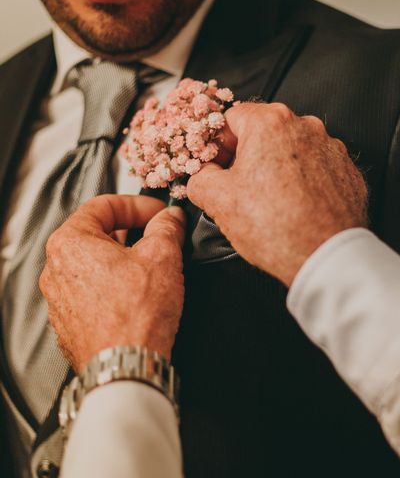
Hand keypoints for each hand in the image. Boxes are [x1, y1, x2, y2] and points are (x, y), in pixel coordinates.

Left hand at [39, 195, 185, 370]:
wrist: (125, 365)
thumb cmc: (135, 315)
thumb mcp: (163, 256)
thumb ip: (167, 227)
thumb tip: (170, 219)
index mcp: (70, 242)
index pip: (104, 205)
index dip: (139, 205)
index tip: (160, 213)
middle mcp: (56, 269)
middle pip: (98, 234)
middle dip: (134, 232)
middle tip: (161, 237)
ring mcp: (61, 298)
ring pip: (96, 264)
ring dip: (126, 259)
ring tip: (155, 267)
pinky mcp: (71, 322)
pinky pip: (94, 291)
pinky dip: (117, 285)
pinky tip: (141, 294)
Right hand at [187, 102, 367, 286]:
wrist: (326, 256)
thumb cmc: (279, 229)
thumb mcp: (217, 200)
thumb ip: (200, 177)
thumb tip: (203, 175)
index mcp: (270, 123)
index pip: (231, 119)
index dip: (218, 145)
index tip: (216, 165)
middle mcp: (306, 128)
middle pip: (264, 133)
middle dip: (248, 158)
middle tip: (240, 188)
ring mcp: (331, 148)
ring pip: (291, 151)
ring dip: (277, 170)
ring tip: (270, 203)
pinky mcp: (346, 171)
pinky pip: (316, 169)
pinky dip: (304, 183)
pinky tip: (294, 207)